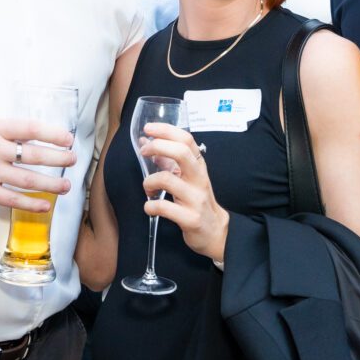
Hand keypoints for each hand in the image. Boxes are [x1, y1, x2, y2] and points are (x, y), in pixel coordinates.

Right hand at [0, 118, 73, 210]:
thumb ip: (4, 132)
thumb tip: (34, 139)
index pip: (30, 129)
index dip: (53, 134)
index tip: (68, 138)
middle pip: (34, 154)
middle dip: (58, 158)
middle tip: (73, 159)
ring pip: (27, 179)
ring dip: (51, 183)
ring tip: (66, 185)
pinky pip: (12, 199)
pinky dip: (31, 203)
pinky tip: (45, 205)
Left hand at [138, 123, 230, 262]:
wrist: (215, 231)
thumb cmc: (197, 201)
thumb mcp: (187, 179)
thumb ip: (168, 162)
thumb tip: (147, 144)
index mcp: (198, 166)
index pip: (186, 140)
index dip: (166, 130)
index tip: (149, 128)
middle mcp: (199, 179)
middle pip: (182, 153)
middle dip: (158, 147)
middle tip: (144, 152)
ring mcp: (196, 199)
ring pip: (167, 179)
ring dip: (149, 182)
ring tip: (147, 189)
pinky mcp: (190, 218)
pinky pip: (164, 208)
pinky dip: (150, 206)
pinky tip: (149, 208)